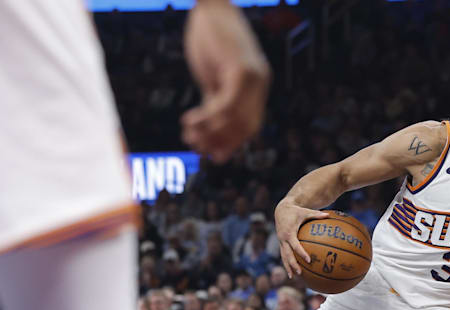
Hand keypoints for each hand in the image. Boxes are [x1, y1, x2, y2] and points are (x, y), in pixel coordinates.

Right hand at [181, 0, 270, 161]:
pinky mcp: (240, 69)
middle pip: (246, 127)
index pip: (250, 125)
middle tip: (196, 148)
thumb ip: (216, 99)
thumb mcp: (215, 74)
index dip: (232, 143)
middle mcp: (260, 82)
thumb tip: (210, 129)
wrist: (210, 4)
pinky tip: (190, 120)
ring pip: (236, 119)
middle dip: (220, 142)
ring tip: (189, 135)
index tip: (213, 155)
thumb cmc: (209, 36)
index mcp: (257, 85)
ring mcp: (253, 76)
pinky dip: (208, 118)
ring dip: (210, 133)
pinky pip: (226, 105)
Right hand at [275, 202, 329, 277]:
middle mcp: (283, 238)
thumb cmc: (295, 211)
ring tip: (292, 277)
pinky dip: (286, 262)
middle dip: (293, 264)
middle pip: (287, 254)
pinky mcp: (280, 242)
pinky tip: (291, 270)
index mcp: (289, 233)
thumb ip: (316, 214)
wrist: (281, 209)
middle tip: (300, 273)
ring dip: (288, 267)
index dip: (301, 253)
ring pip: (283, 256)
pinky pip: (283, 254)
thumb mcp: (305, 212)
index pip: (295, 246)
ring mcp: (281, 241)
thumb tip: (328, 214)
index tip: (308, 260)